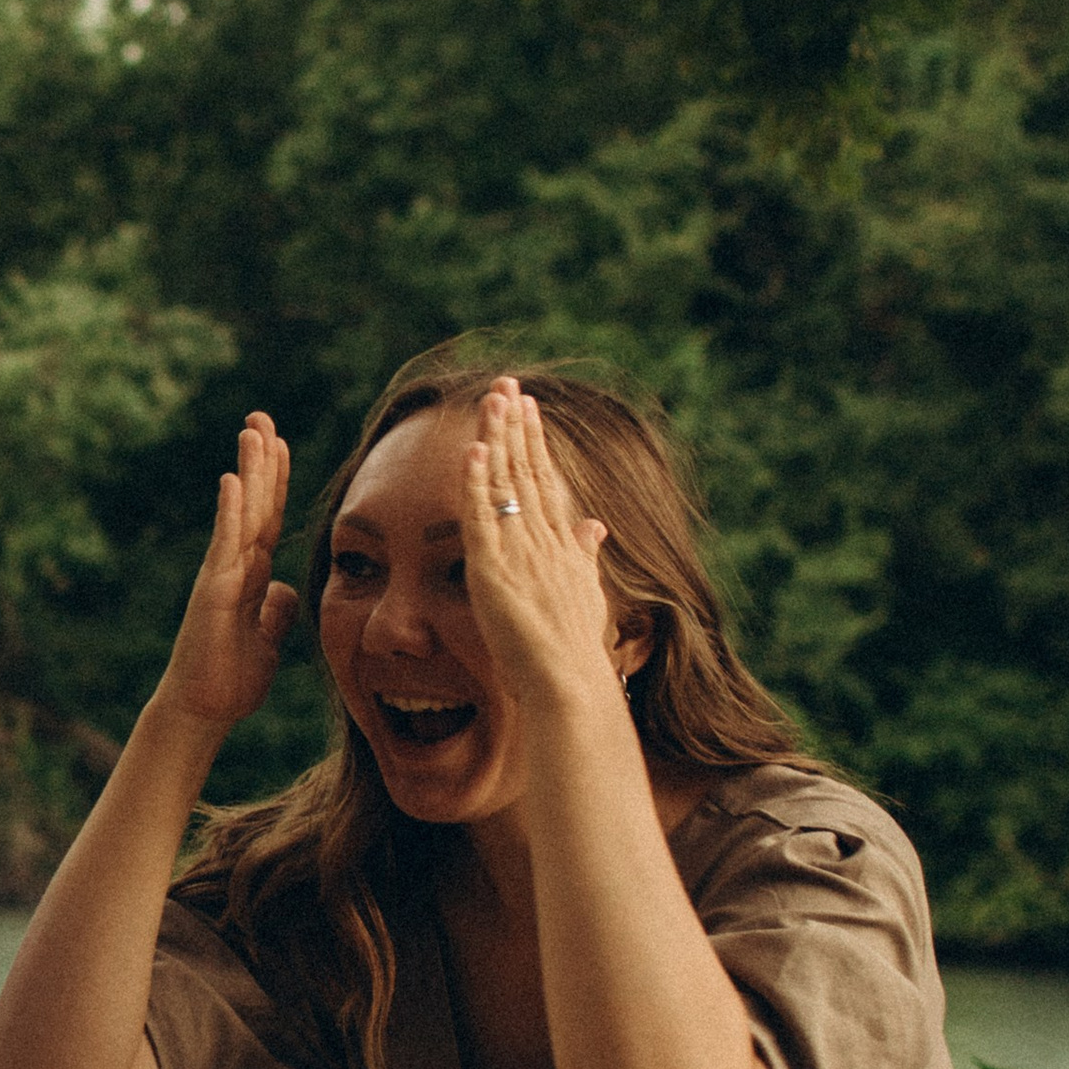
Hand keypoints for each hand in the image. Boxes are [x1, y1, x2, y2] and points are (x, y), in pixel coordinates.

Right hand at [156, 413, 297, 731]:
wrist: (203, 711)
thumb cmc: (232, 680)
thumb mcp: (269, 641)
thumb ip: (277, 611)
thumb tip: (285, 588)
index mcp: (253, 577)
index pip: (270, 519)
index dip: (277, 482)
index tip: (280, 443)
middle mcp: (236, 567)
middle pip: (255, 504)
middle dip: (261, 460)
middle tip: (261, 416)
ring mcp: (222, 575)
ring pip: (241, 514)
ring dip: (249, 471)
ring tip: (252, 429)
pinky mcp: (212, 591)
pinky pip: (224, 544)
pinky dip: (230, 512)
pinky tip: (233, 480)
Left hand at [460, 384, 626, 714]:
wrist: (570, 684)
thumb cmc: (575, 650)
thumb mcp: (584, 592)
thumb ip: (584, 554)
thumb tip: (595, 525)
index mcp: (561, 545)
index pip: (545, 481)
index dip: (535, 443)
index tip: (528, 408)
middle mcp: (544, 541)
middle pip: (528, 471)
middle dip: (517, 426)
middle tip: (508, 384)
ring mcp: (521, 554)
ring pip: (507, 485)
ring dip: (499, 439)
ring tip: (492, 399)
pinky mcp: (495, 573)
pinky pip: (482, 520)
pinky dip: (477, 485)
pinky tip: (473, 453)